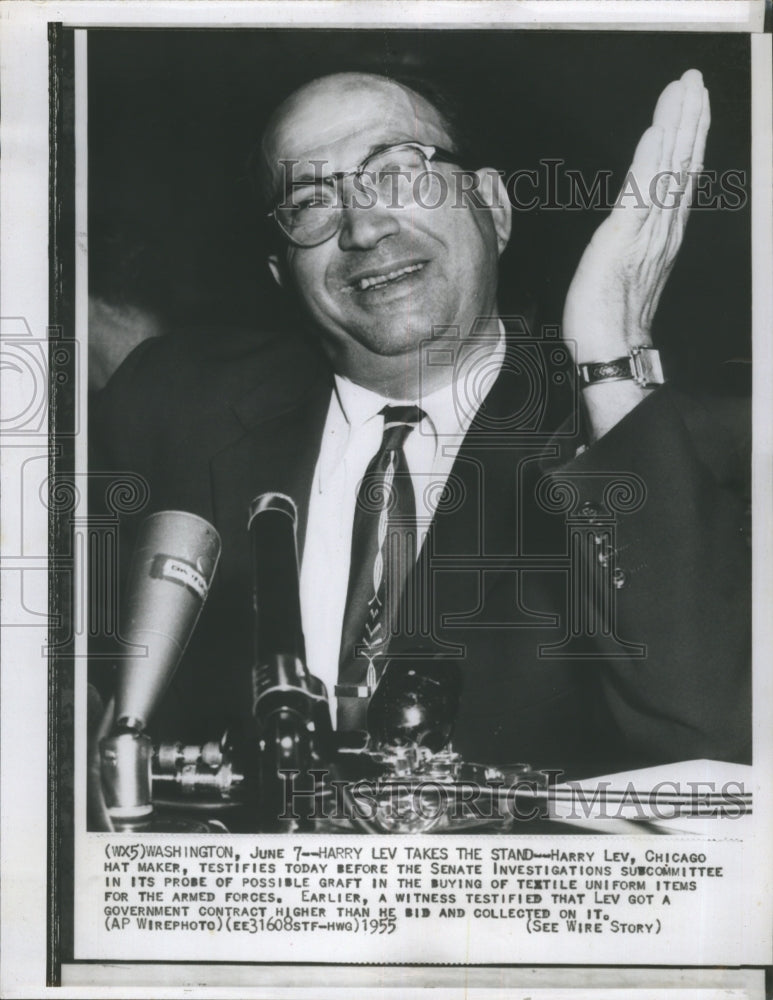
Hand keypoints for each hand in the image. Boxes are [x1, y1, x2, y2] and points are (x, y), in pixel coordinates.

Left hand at [563, 69, 709, 364]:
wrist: (609, 349)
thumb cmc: (609, 319)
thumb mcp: (626, 271)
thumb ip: (634, 243)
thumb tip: (632, 226)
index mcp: (661, 236)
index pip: (679, 178)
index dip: (688, 140)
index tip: (693, 107)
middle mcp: (661, 230)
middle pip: (682, 165)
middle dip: (690, 120)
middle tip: (694, 82)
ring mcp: (646, 232)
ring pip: (668, 170)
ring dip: (677, 125)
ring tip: (683, 90)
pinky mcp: (624, 238)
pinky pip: (641, 192)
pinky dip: (651, 159)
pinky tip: (656, 131)